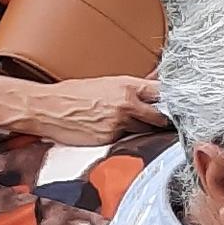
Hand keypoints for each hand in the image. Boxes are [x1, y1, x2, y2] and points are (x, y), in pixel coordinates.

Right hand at [6, 72, 167, 146]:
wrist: (46, 108)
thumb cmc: (73, 94)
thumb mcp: (105, 84)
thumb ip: (130, 90)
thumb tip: (152, 90)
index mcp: (127, 86)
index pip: (163, 92)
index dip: (172, 100)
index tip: (177, 105)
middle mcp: (127, 104)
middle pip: (160, 116)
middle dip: (162, 120)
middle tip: (164, 121)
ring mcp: (119, 123)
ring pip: (144, 130)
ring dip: (143, 130)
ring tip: (131, 126)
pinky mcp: (109, 139)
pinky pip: (125, 140)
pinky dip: (124, 138)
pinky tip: (111, 132)